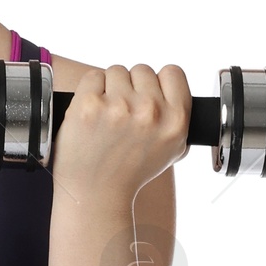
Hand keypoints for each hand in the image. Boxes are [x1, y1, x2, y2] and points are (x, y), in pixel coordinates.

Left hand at [51, 63, 189, 199]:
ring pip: (116, 71)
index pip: (172, 72)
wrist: (96, 194)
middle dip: (131, 87)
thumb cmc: (130, 172)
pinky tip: (92, 114)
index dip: (158, 82)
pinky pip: (92, 77)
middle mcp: (150, 111)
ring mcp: (119, 106)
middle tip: (122, 115)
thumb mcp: (170, 150)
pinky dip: (89, 91)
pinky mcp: (89, 105)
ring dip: (109, 88)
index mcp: (175, 121)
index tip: (147, 96)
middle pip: (142, 70)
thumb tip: (172, 89)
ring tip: (106, 117)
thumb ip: (177, 117)